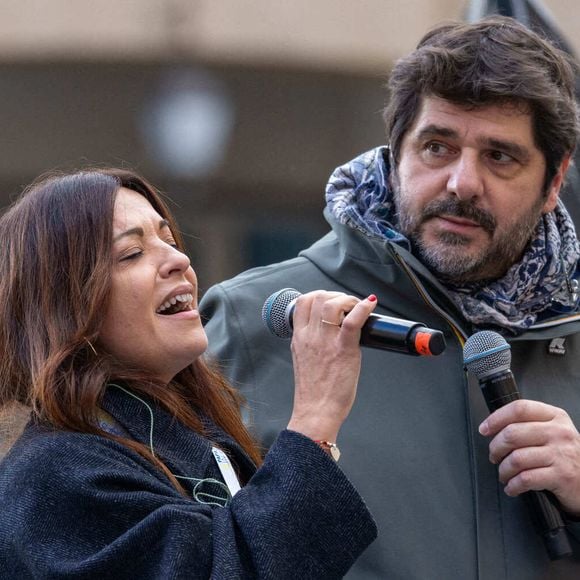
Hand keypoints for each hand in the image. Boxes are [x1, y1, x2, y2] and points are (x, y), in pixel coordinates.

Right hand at [286, 291, 376, 442]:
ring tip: (357, 308)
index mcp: (299, 338)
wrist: (316, 412)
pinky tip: (370, 305)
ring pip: (332, 304)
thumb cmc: (313, 392)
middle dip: (336, 295)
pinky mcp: (344, 350)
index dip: (319, 294)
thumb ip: (311, 343)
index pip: (303, 302)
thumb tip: (327, 332)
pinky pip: (353, 321)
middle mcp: (310, 336)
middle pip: (319, 297)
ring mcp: (326, 342)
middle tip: (348, 305)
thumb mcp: (303, 360)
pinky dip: (363, 308)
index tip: (330, 301)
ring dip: (348, 300)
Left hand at [479, 399, 579, 514]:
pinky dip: (513, 485)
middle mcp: (559, 432)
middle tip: (494, 456)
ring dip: (503, 469)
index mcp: (554, 416)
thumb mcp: (553, 432)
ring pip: (517, 458)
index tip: (484, 429)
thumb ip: (529, 424)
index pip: (519, 408)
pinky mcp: (562, 476)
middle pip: (513, 433)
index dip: (496, 418)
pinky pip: (526, 479)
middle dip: (496, 447)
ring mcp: (561, 454)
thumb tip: (494, 425)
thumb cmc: (565, 455)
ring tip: (504, 474)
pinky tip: (512, 487)